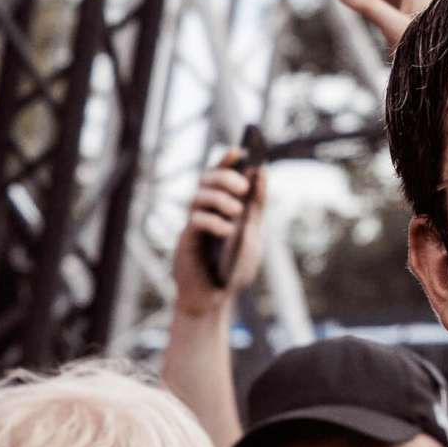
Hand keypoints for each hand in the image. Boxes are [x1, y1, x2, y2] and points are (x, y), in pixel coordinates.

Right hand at [171, 148, 266, 316]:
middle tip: (242, 187)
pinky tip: (226, 231)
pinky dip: (213, 222)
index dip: (227, 159)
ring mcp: (194, 224)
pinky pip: (195, 221)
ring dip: (220, 198)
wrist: (218, 297)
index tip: (240, 149)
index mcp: (222, 206)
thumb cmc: (233, 265)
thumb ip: (256, 205)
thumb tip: (261, 171)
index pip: (221, 174)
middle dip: (225, 177)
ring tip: (237, 212)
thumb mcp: (253, 233)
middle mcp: (205, 210)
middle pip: (207, 179)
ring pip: (199, 196)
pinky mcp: (187, 240)